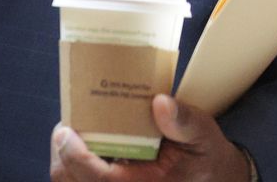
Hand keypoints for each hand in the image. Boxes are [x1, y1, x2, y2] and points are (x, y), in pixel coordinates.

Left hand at [50, 95, 255, 181]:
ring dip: (66, 160)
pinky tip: (82, 145)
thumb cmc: (204, 158)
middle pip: (73, 181)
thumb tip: (161, 102)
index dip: (74, 155)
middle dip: (63, 154)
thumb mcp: (202, 136)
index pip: (97, 179)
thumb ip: (184, 121)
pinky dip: (75, 166)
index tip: (64, 131)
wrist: (213, 179)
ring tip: (71, 135)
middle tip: (66, 126)